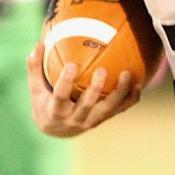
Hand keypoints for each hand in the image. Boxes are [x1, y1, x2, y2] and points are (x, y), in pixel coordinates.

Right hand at [26, 42, 141, 136]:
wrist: (57, 131)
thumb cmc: (44, 104)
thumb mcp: (35, 89)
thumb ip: (35, 68)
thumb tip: (37, 43)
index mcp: (56, 111)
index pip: (60, 96)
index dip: (66, 82)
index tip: (71, 66)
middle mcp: (74, 118)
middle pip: (87, 105)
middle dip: (95, 89)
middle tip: (102, 70)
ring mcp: (90, 121)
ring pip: (107, 109)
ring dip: (119, 93)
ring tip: (127, 74)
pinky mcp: (102, 120)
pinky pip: (118, 110)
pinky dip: (130, 99)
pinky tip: (139, 84)